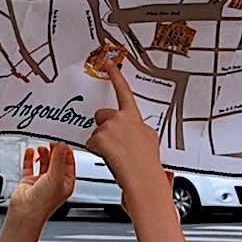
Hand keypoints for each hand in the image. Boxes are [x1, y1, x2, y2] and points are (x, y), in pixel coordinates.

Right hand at [7, 143, 76, 224]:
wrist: (26, 212)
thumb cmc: (44, 202)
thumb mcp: (56, 177)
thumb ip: (58, 159)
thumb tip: (62, 145)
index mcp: (66, 182)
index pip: (69, 163)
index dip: (67, 152)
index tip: (63, 142)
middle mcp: (55, 181)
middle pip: (56, 161)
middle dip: (54, 151)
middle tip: (52, 142)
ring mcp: (41, 180)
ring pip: (44, 162)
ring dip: (43, 153)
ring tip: (42, 147)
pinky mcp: (29, 180)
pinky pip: (30, 165)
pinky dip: (30, 157)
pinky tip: (31, 151)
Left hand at [88, 58, 164, 189]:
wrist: (143, 176)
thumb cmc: (147, 162)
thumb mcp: (150, 139)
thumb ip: (138, 128)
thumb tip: (135, 129)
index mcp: (134, 117)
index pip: (123, 91)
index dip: (116, 76)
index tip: (109, 64)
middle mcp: (121, 118)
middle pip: (103, 115)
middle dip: (104, 126)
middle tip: (115, 142)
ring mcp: (109, 127)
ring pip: (97, 132)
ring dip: (102, 142)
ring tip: (116, 155)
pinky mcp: (99, 138)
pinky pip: (92, 144)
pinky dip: (98, 151)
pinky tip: (110, 158)